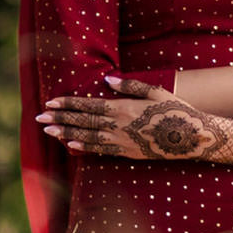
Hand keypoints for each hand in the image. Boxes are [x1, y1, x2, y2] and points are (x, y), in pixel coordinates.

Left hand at [36, 77, 232, 166]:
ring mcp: (123, 141)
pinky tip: (71, 145)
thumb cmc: (175, 109)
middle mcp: (119, 126)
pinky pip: (102, 150)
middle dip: (60, 120)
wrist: (193, 137)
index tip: (50, 103)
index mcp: (124, 108)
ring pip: (88, 137)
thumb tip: (106, 80)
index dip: (68, 105)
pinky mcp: (129, 153)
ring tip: (48, 131)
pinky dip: (85, 148)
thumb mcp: (155, 91)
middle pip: (83, 122)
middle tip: (39, 118)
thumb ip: (130, 85)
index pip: (88, 106)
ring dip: (66, 133)